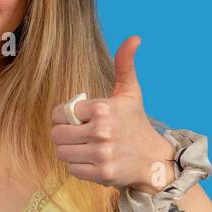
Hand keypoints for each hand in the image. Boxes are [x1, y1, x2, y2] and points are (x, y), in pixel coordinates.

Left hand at [49, 36, 178, 192]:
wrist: (154, 160)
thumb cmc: (136, 124)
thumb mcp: (130, 93)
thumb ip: (125, 65)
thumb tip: (134, 38)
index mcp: (103, 108)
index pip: (61, 112)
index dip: (66, 116)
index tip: (78, 118)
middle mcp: (102, 131)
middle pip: (57, 134)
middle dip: (65, 134)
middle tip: (79, 134)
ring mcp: (101, 153)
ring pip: (62, 152)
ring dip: (70, 151)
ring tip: (85, 147)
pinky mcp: (101, 173)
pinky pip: (72, 169)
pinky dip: (78, 166)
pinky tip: (92, 160)